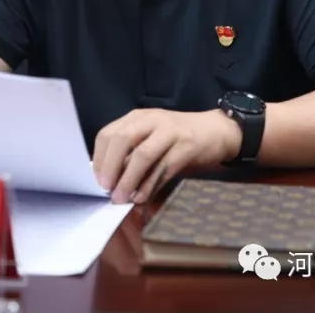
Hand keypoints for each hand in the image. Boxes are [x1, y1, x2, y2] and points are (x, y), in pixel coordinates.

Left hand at [92, 108, 241, 203]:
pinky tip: (142, 197)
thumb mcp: (152, 138)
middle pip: (122, 139)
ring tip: (121, 198)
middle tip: (106, 189)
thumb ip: (132, 153)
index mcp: (138, 117)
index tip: (96, 180)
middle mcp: (152, 120)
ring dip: (129, 179)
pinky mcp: (187, 145)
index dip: (99, 158)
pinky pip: (164, 167)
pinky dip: (150, 184)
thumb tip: (110, 179)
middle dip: (110, 166)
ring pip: (143, 154)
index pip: (109, 133)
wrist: (217, 130)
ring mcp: (170, 131)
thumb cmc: (178, 138)